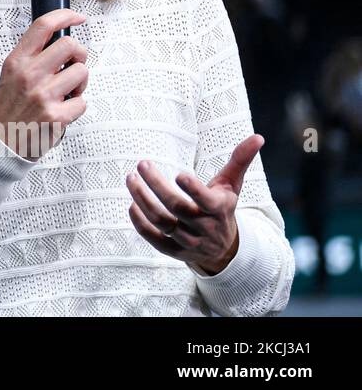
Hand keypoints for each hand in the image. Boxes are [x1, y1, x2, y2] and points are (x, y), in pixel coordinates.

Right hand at [0, 9, 89, 159]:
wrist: (2, 139)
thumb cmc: (10, 104)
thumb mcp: (11, 72)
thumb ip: (32, 55)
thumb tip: (61, 38)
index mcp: (17, 61)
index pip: (43, 26)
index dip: (65, 15)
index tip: (77, 17)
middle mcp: (29, 75)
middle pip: (70, 45)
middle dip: (79, 54)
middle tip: (73, 64)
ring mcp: (43, 95)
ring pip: (82, 72)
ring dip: (80, 82)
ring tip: (67, 90)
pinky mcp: (56, 116)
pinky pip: (82, 101)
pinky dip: (76, 105)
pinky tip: (63, 109)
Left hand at [126, 134, 263, 273]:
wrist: (223, 248)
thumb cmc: (222, 207)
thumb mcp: (232, 185)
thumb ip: (240, 161)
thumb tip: (258, 137)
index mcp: (219, 209)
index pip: (206, 201)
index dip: (193, 189)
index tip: (178, 174)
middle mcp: (204, 228)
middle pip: (177, 208)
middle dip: (157, 185)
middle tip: (143, 165)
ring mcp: (189, 242)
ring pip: (162, 222)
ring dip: (143, 200)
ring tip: (131, 179)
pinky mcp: (174, 251)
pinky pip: (154, 239)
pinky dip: (140, 223)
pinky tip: (132, 204)